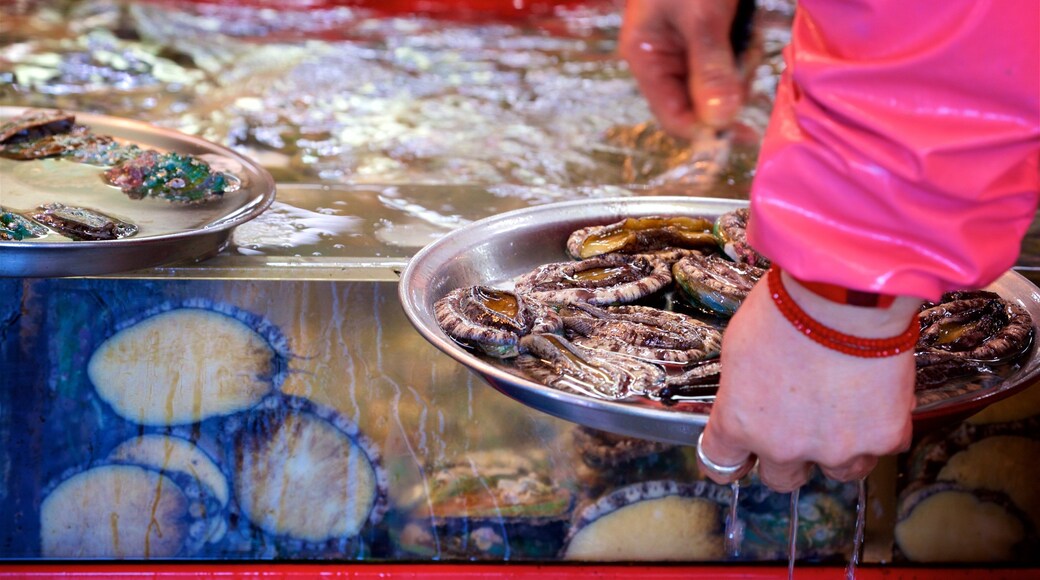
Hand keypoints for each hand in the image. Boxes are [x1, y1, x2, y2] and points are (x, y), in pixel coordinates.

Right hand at [619, 0, 743, 138]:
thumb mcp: (700, 17)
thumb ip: (710, 68)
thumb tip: (720, 122)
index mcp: (647, 60)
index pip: (673, 118)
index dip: (707, 132)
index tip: (744, 135)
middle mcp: (665, 63)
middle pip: (702, 105)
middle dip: (732, 90)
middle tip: (747, 57)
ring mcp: (687, 54)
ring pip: (722, 86)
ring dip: (743, 67)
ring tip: (745, 32)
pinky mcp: (709, 41)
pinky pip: (732, 65)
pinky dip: (746, 52)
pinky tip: (746, 27)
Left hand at [698, 272, 921, 491]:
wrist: (847, 294)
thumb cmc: (787, 307)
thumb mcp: (739, 346)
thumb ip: (743, 388)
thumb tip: (751, 397)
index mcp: (740, 423)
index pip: (721, 464)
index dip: (731, 460)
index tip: (739, 456)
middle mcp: (784, 446)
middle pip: (781, 479)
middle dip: (788, 456)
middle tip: (800, 424)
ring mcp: (836, 448)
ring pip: (838, 471)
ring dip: (838, 449)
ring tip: (844, 408)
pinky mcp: (883, 438)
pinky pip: (881, 447)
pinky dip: (879, 427)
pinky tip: (874, 397)